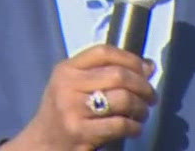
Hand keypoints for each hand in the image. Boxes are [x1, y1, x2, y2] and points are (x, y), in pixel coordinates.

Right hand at [1, 45, 154, 150]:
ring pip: (123, 99)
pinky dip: (135, 127)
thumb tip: (148, 66)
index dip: (130, 59)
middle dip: (143, 87)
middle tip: (150, 98)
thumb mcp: (76, 86)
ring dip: (141, 108)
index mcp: (66, 69)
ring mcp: (72, 108)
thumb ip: (107, 73)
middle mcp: (67, 85)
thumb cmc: (66, 111)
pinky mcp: (80, 131)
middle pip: (118, 75)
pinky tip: (133, 128)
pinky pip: (120, 124)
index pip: (103, 52)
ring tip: (141, 114)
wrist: (44, 141)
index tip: (145, 70)